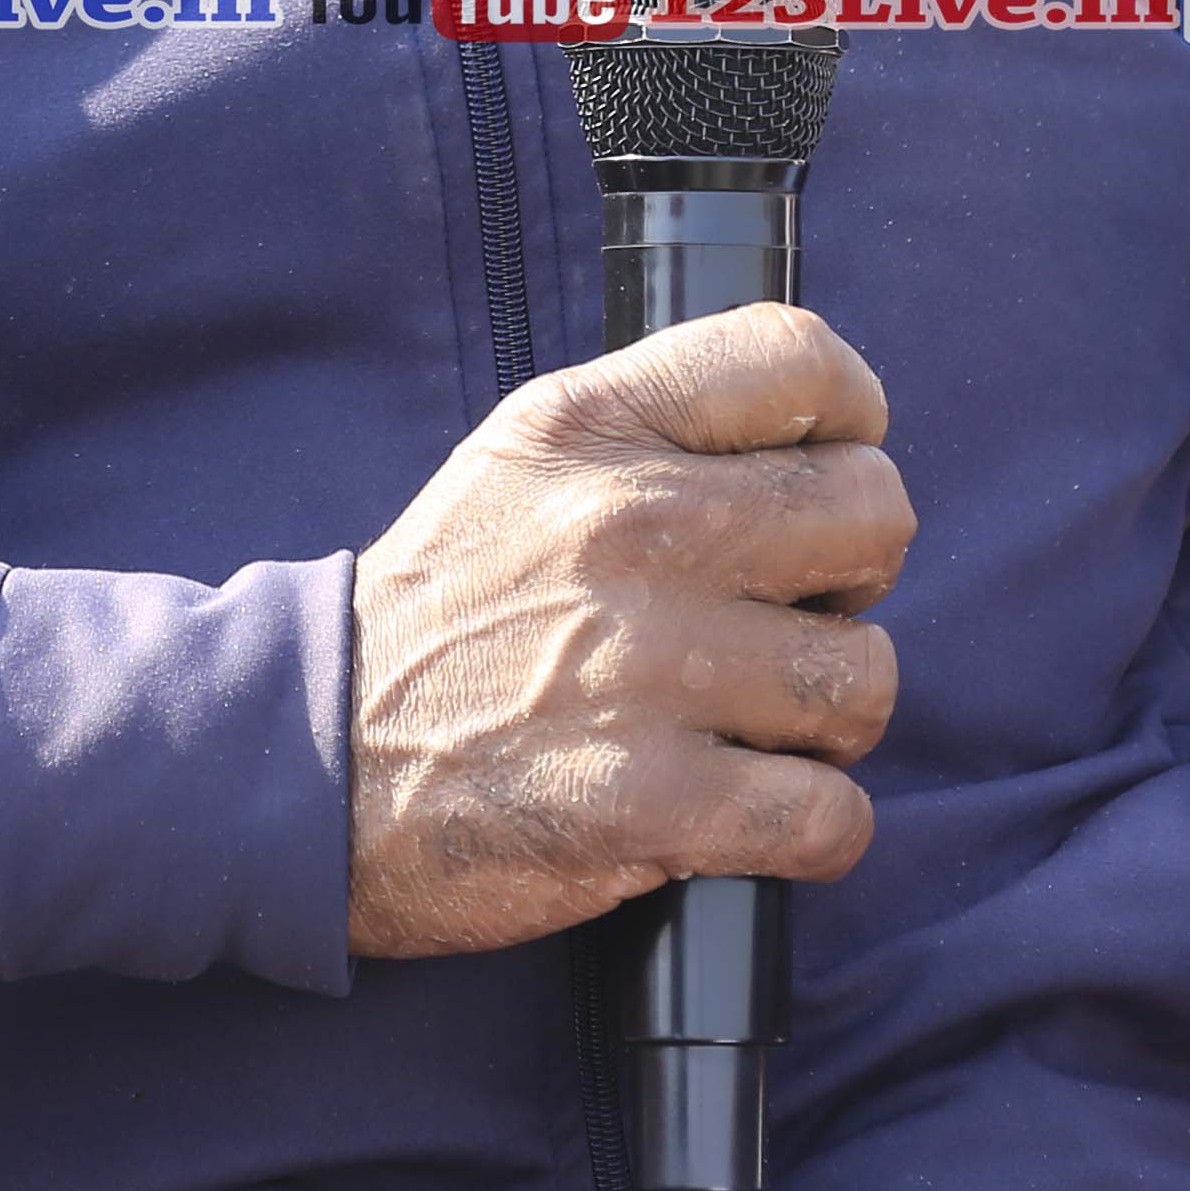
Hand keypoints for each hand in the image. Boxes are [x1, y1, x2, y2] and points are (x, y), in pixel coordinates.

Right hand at [343, 305, 910, 958]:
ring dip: (827, 717)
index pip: (805, 361)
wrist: (315, 763)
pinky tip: (751, 813)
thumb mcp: (523, 460)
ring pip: (865, 677)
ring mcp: (646, 669)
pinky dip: (811, 830)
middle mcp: (630, 529)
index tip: (822, 474)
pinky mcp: (651, 804)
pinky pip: (831, 815)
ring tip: (753, 724)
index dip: (849, 421)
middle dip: (851, 579)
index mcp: (595, 427)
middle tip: (786, 616)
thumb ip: (658, 425)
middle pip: (874, 515)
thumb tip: (821, 434)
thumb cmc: (446, 613)